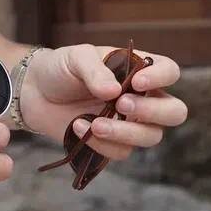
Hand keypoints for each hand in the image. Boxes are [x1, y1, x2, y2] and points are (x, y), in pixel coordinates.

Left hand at [21, 43, 187, 162]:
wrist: (36, 92)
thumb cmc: (62, 68)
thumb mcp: (75, 58)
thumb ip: (95, 70)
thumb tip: (113, 91)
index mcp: (138, 70)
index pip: (170, 71)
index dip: (161, 77)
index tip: (136, 82)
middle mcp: (142, 98)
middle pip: (174, 112)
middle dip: (153, 111)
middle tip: (122, 104)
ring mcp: (130, 123)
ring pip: (151, 136)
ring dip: (125, 132)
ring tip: (96, 124)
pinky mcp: (114, 143)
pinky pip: (122, 152)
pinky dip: (101, 144)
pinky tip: (78, 127)